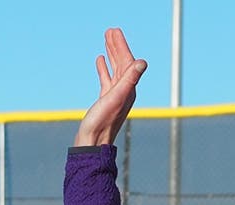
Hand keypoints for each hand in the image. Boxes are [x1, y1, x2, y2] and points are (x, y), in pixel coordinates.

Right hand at [74, 27, 145, 147]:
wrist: (92, 144)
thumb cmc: (101, 123)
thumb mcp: (115, 98)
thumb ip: (128, 80)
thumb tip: (141, 62)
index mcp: (128, 89)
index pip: (127, 62)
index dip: (121, 46)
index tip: (114, 32)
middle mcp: (125, 91)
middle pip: (123, 63)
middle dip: (117, 47)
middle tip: (111, 31)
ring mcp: (115, 96)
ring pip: (115, 70)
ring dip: (112, 55)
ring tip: (106, 41)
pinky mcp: (106, 101)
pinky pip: (107, 79)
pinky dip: (105, 68)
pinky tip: (100, 60)